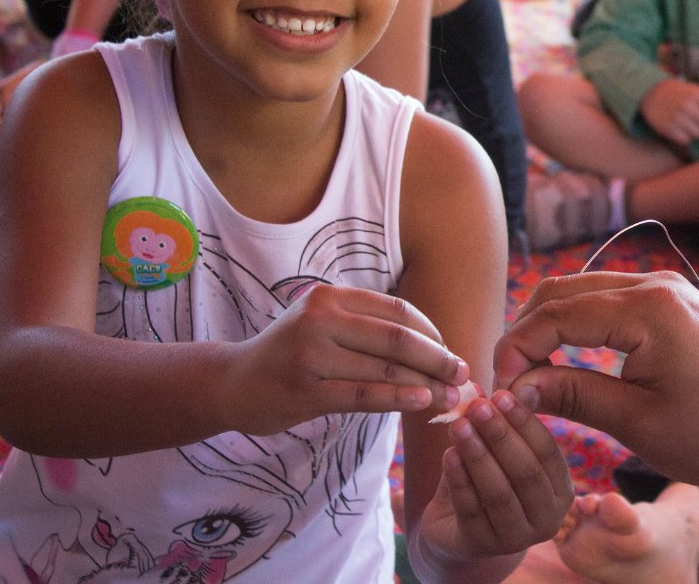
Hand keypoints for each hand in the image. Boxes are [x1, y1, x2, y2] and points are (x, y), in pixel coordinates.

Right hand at [221, 283, 469, 434]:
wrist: (233, 383)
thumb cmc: (292, 354)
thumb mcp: (326, 325)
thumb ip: (370, 329)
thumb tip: (436, 348)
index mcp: (332, 296)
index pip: (398, 311)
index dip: (433, 333)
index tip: (451, 352)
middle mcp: (321, 318)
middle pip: (397, 338)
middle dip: (438, 358)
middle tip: (464, 374)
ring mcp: (311, 353)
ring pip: (384, 368)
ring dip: (426, 384)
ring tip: (451, 397)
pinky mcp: (306, 390)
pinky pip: (364, 394)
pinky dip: (399, 398)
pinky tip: (423, 401)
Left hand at [414, 390, 573, 573]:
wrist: (455, 523)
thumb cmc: (485, 476)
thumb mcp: (497, 448)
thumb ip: (503, 422)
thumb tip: (508, 387)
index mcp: (560, 490)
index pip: (547, 452)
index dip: (524, 422)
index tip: (500, 394)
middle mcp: (547, 519)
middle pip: (526, 473)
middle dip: (500, 436)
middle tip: (478, 406)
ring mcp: (516, 538)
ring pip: (499, 493)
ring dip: (478, 455)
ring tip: (458, 425)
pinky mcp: (483, 546)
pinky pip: (471, 509)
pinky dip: (459, 479)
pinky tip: (447, 454)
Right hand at [494, 271, 698, 487]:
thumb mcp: (640, 424)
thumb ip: (574, 396)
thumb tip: (516, 388)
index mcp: (647, 310)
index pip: (554, 315)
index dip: (516, 350)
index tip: (499, 391)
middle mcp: (654, 284)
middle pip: (561, 291)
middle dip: (525, 332)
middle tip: (508, 382)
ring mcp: (667, 287)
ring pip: (582, 289)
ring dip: (549, 325)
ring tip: (531, 374)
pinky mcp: (674, 300)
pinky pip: (609, 298)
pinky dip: (578, 321)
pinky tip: (568, 358)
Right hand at [639, 78, 698, 146]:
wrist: (651, 93)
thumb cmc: (679, 93)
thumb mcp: (696, 90)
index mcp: (695, 94)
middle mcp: (686, 106)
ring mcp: (676, 118)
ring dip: (697, 131)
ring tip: (691, 124)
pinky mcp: (667, 129)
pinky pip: (686, 140)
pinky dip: (686, 137)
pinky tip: (682, 129)